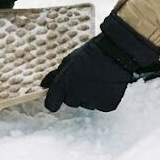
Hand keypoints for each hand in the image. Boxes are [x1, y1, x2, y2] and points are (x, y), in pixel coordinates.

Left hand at [41, 11, 159, 111]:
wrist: (115, 53)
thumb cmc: (90, 54)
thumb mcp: (68, 61)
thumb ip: (54, 76)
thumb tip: (43, 85)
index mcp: (63, 85)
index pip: (51, 104)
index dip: (54, 101)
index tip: (57, 98)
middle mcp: (75, 96)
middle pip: (70, 102)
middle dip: (74, 93)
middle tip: (83, 79)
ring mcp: (92, 102)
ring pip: (86, 104)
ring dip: (88, 96)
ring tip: (96, 80)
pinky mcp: (107, 106)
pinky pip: (100, 106)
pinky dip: (102, 98)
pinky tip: (105, 86)